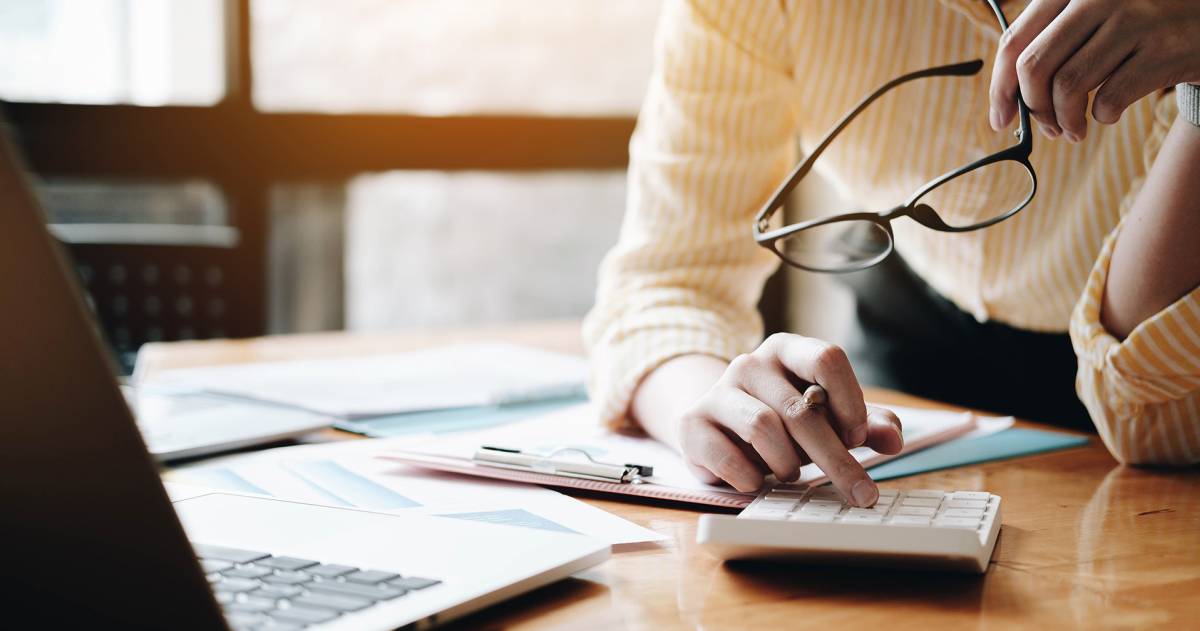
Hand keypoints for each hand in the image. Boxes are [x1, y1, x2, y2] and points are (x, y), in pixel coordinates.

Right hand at [676, 333, 902, 505]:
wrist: (716, 428)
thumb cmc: (781, 421)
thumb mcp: (826, 418)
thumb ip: (865, 424)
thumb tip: (893, 439)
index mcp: (786, 350)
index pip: (826, 358)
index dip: (849, 400)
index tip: (858, 437)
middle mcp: (750, 363)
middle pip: (801, 408)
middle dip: (835, 457)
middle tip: (860, 492)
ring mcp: (717, 392)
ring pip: (764, 429)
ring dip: (788, 463)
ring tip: (790, 473)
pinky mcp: (693, 425)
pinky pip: (729, 458)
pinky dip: (752, 478)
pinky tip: (757, 480)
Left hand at [989, 0, 1199, 141]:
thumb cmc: (1138, 25)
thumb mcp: (1092, 17)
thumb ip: (1051, 45)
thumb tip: (1006, 101)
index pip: (1015, 41)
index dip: (999, 87)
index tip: (1000, 117)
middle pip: (1034, 67)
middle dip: (1033, 108)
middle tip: (1045, 128)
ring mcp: (1133, 21)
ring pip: (1067, 87)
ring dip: (1064, 121)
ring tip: (1074, 130)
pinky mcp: (1161, 51)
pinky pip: (1108, 99)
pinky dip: (1102, 118)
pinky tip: (1108, 115)